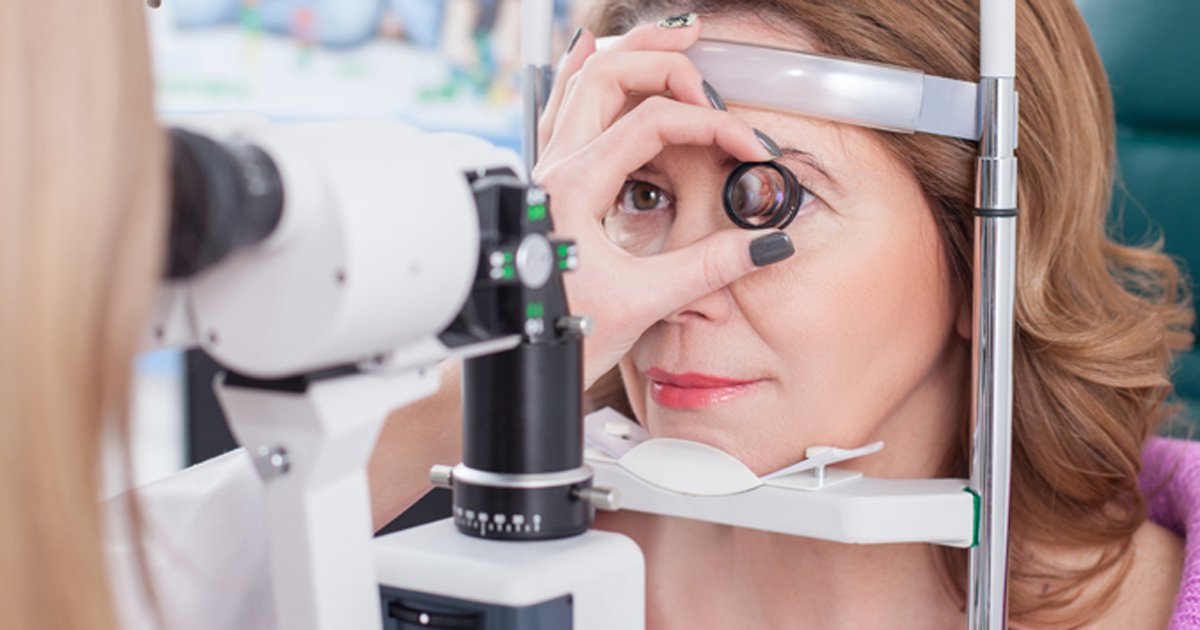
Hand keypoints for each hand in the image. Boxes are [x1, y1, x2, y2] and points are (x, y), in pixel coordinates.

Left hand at [532, 18, 794, 387]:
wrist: (516, 359)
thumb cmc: (561, 335)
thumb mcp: (643, 303)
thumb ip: (709, 267)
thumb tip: (767, 243)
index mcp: (574, 189)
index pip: (653, 122)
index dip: (711, 124)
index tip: (749, 148)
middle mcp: (553, 170)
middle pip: (605, 76)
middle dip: (659, 56)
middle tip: (704, 50)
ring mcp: (546, 174)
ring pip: (578, 85)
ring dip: (625, 56)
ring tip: (667, 40)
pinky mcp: (548, 186)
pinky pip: (561, 111)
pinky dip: (582, 77)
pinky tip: (589, 56)